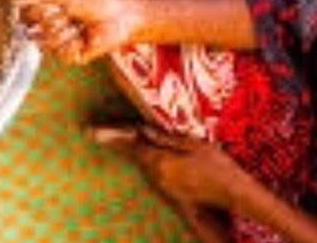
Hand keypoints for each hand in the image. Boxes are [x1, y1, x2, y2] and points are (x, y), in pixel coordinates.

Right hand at [18, 0, 141, 63]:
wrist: (119, 17)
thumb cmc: (95, 2)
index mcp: (48, 14)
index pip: (27, 17)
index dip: (34, 12)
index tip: (49, 6)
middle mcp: (52, 30)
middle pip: (34, 29)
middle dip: (51, 19)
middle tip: (68, 15)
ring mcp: (61, 44)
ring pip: (46, 42)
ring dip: (62, 31)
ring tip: (76, 27)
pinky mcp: (72, 56)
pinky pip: (60, 52)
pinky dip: (71, 43)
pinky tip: (82, 39)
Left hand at [92, 125, 247, 210]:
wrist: (235, 195)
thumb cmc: (218, 167)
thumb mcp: (194, 146)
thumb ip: (166, 139)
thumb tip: (142, 130)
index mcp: (161, 162)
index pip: (131, 146)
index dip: (112, 136)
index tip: (90, 131)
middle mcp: (157, 176)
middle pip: (134, 157)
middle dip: (118, 144)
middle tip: (96, 133)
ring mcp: (164, 188)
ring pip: (142, 166)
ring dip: (131, 154)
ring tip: (115, 141)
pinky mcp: (172, 195)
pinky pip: (152, 175)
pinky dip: (145, 164)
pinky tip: (146, 159)